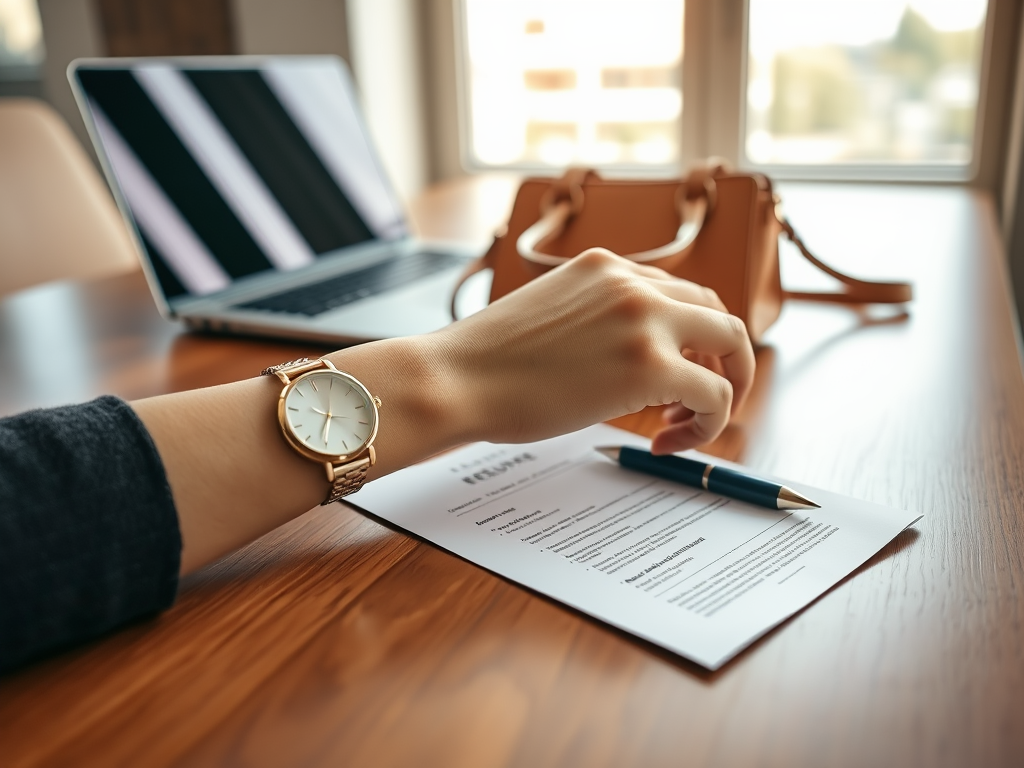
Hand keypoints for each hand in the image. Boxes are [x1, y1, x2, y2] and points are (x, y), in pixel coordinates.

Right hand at [137, 249, 753, 573]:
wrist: (454, 378)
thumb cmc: (483, 362)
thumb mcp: (549, 319)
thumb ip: (593, 321)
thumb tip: (619, 359)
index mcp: (604, 267)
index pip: (676, 291)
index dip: (688, 336)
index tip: (678, 371)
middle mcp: (632, 280)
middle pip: (716, 312)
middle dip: (720, 358)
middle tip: (698, 399)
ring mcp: (645, 317)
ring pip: (729, 345)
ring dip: (721, 388)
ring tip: (683, 425)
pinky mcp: (649, 363)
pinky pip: (714, 393)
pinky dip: (706, 422)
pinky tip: (666, 442)